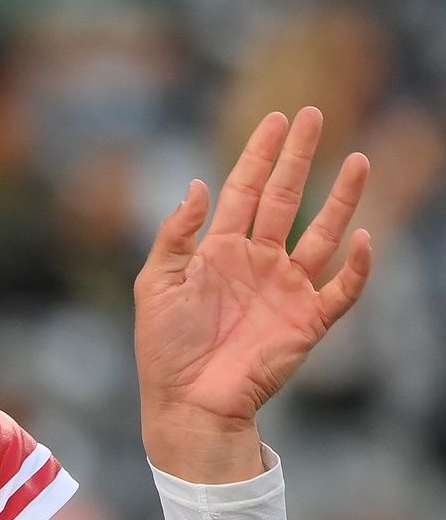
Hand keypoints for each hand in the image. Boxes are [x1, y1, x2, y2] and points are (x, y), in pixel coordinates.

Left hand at [134, 106, 372, 481]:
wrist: (186, 404)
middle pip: (284, 199)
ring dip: (342, 199)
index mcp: (219, 251)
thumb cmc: (164, 349)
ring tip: (358, 160)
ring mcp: (286, 289)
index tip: (275, 119)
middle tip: (313, 116)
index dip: (258, 155)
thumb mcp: (155, 284)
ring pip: (322, 233)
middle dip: (298, 158)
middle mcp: (257, 262)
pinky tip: (364, 236)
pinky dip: (357, 265)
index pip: (244, 191)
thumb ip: (175, 235)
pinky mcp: (307, 321)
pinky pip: (342, 288)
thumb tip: (196, 184)